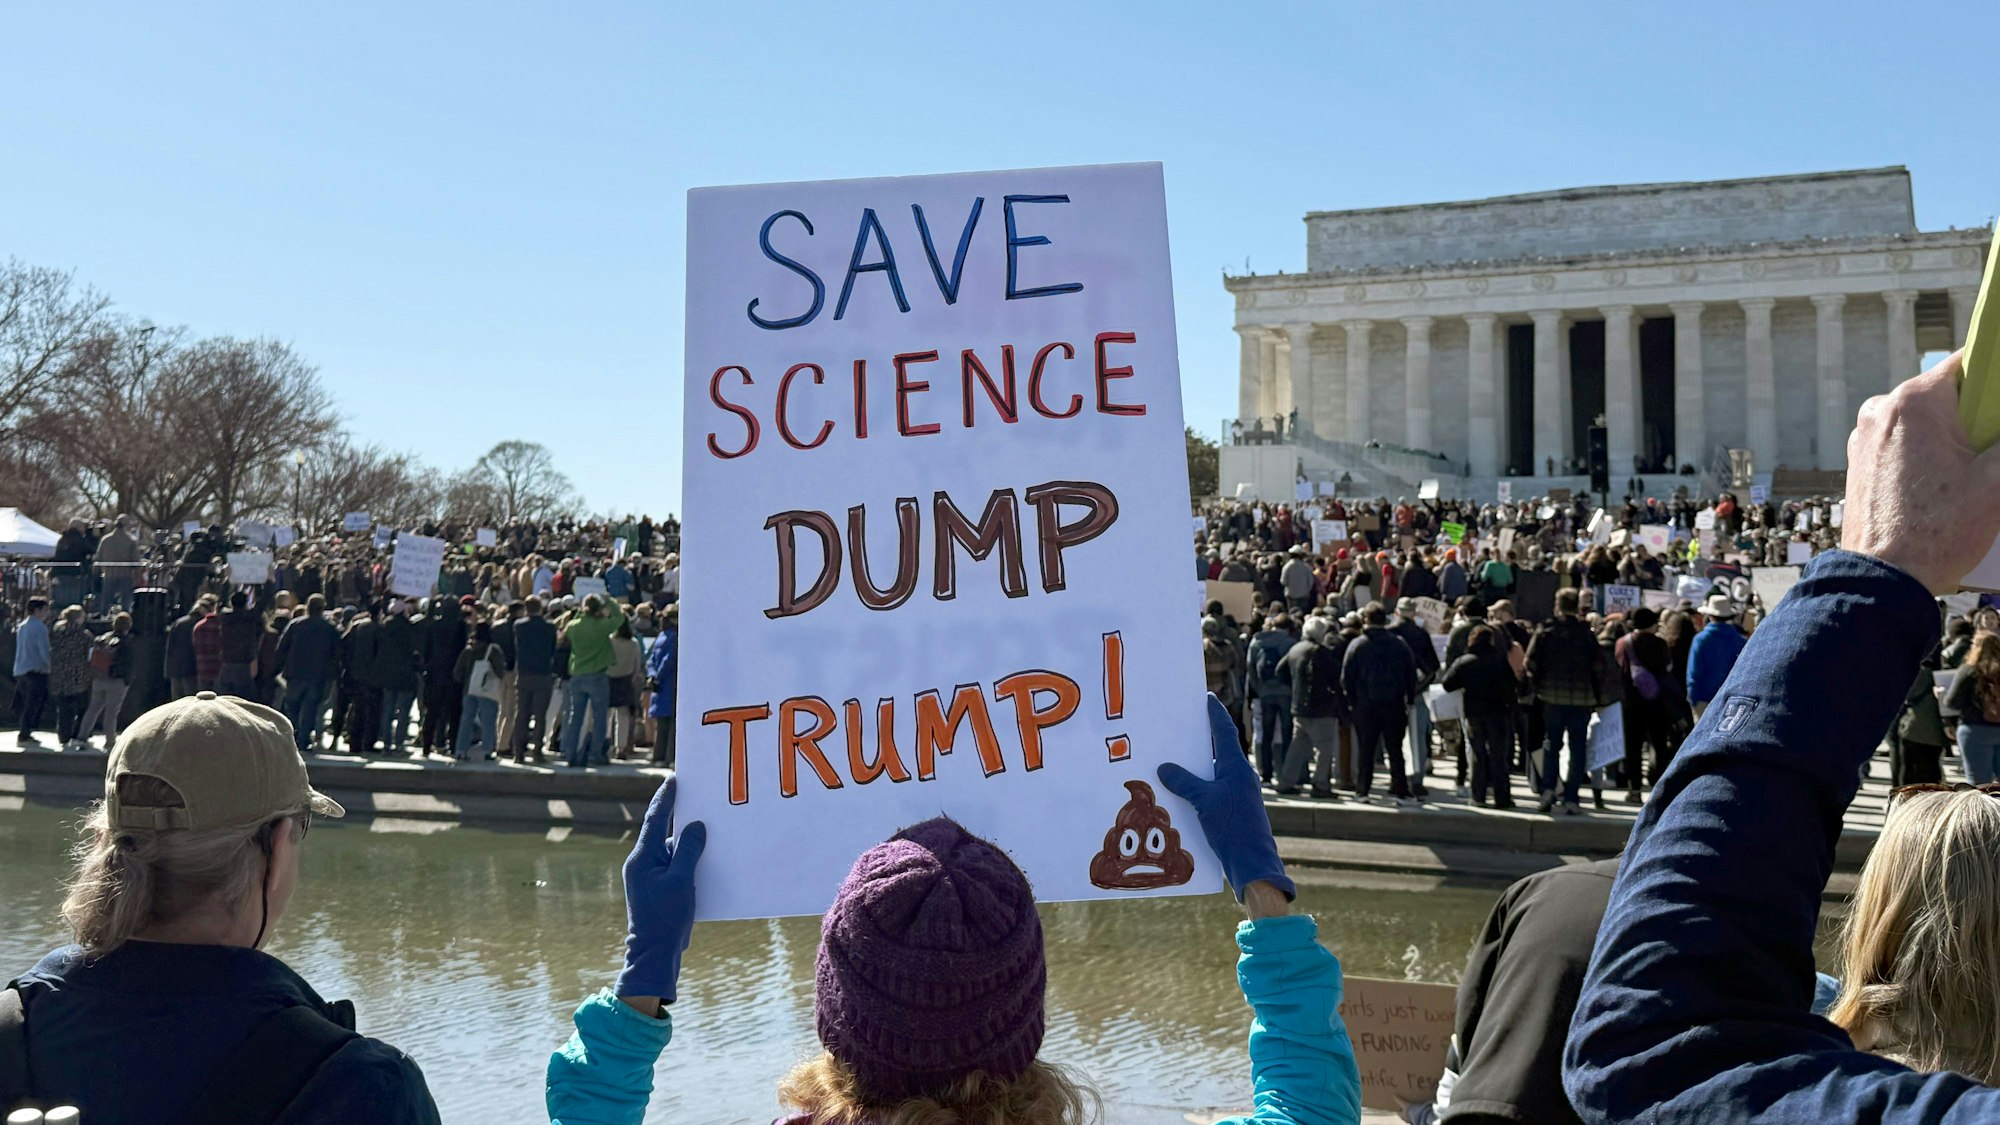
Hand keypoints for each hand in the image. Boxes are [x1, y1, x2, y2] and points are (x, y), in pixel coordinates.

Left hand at [614, 776, 705, 1007]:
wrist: (654, 954)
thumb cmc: (667, 919)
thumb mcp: (682, 881)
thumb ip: (689, 850)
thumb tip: (696, 827)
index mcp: (643, 858)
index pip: (655, 819)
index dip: (666, 797)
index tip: (675, 779)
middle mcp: (642, 863)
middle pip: (663, 832)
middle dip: (680, 817)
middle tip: (698, 798)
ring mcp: (648, 877)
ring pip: (671, 850)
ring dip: (688, 843)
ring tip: (709, 832)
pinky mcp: (656, 888)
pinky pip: (674, 866)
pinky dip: (688, 861)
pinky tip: (706, 862)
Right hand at [1157, 694, 1294, 901]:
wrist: (1253, 864)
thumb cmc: (1233, 829)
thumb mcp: (1204, 802)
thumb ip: (1184, 782)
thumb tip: (1165, 768)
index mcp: (1237, 768)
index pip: (1224, 732)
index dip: (1214, 714)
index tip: (1207, 698)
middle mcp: (1240, 777)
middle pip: (1218, 751)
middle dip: (1199, 740)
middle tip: (1180, 727)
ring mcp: (1238, 795)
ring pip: (1213, 774)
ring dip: (1195, 768)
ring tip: (1172, 761)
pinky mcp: (1234, 811)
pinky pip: (1213, 791)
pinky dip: (1197, 787)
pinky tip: (1180, 794)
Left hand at [1844, 352, 1999, 592]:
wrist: (1881, 580)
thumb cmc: (1939, 531)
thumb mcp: (1998, 482)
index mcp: (1915, 402)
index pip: (1970, 364)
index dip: (1997, 380)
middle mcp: (1882, 410)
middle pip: (1949, 394)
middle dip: (1980, 416)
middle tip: (1992, 448)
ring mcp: (1865, 436)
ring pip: (1927, 421)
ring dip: (1957, 437)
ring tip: (1979, 470)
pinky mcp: (1860, 462)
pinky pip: (1906, 444)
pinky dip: (1932, 453)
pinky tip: (1952, 482)